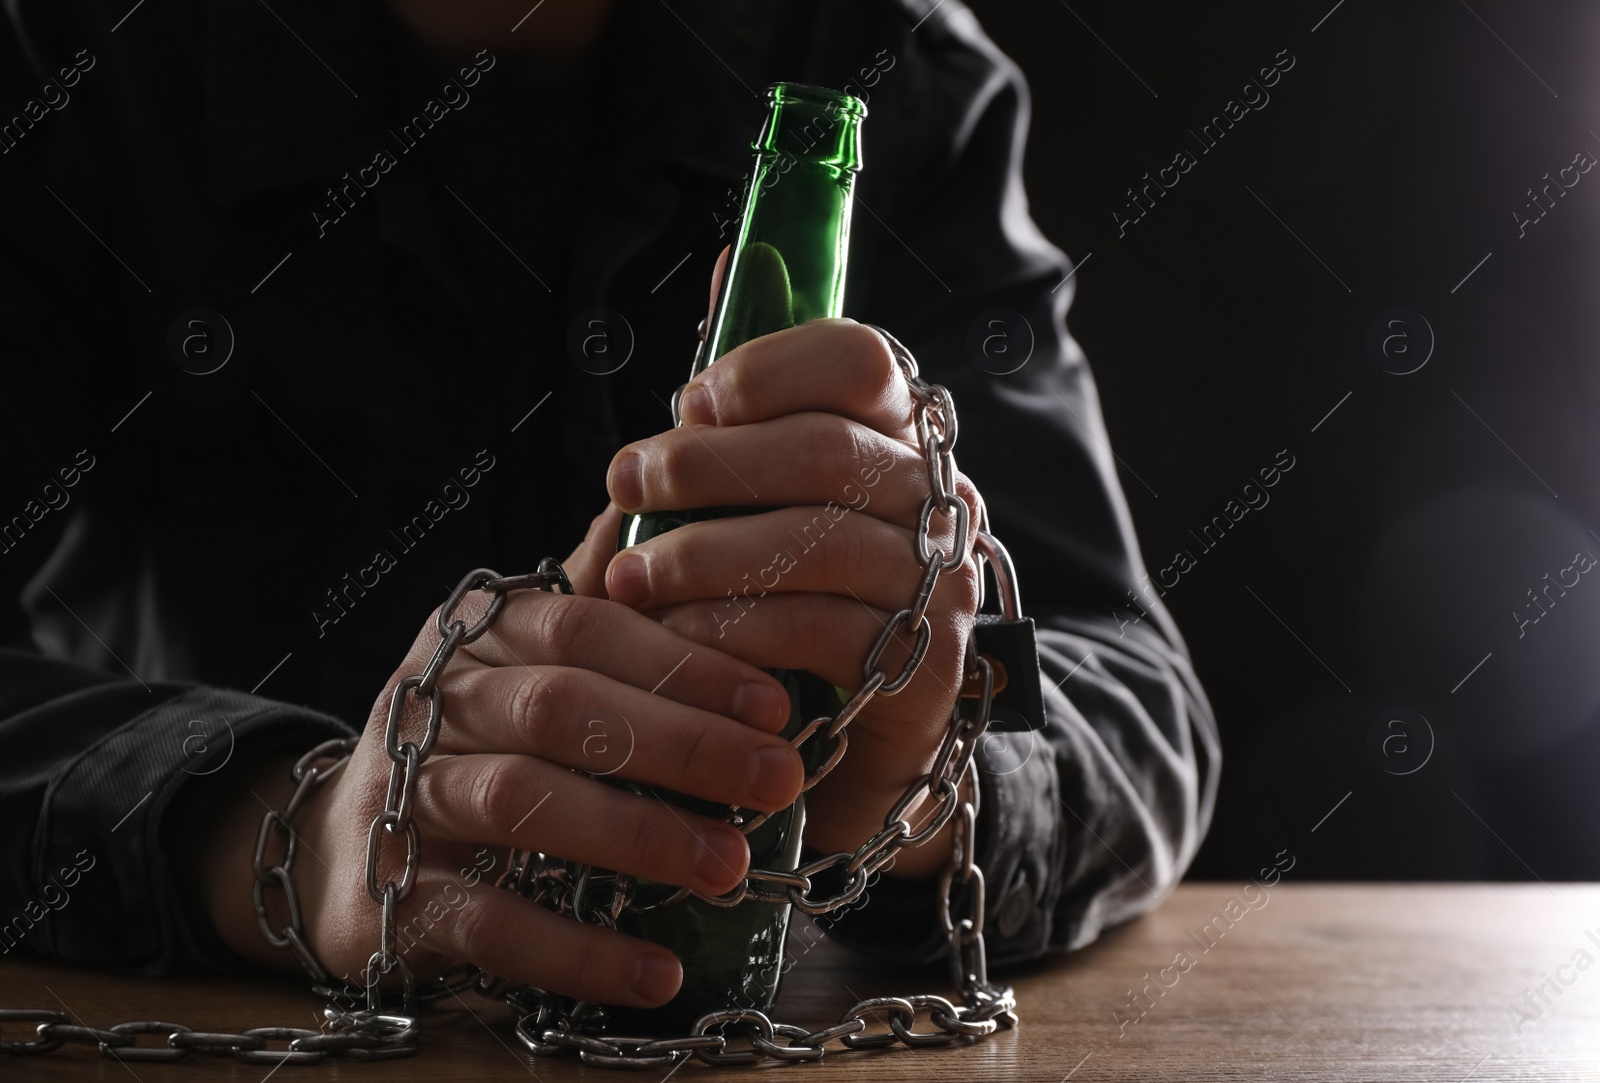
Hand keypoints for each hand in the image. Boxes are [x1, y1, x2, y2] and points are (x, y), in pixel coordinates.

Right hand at [202, 516, 805, 1008]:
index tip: (776, 704)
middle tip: (778, 782)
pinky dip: (574, 950)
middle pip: (560, 707)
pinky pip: (485, 920)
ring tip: (729, 871)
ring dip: (636, 836)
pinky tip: (656, 971)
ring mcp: (403, 796)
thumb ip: (593, 601)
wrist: (335, 851)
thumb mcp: (520, 661)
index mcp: (479, 634)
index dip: (683, 663)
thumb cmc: (471, 743)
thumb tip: (662, 507)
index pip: (585, 627)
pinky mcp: (389, 897)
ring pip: (520, 800)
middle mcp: (434, 701)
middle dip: (681, 743)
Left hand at [602, 250, 985, 878]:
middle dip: (707, 466)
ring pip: (818, 542)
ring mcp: (947, 581)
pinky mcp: (932, 663)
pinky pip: (822, 629)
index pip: (862, 361)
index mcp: (903, 436)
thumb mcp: (768, 493)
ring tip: (628, 575)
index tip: (692, 400)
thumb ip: (756, 397)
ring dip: (704, 555)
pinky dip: (735, 628)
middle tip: (625, 482)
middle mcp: (941, 497)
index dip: (771, 368)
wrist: (850, 734)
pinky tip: (676, 634)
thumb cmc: (792, 593)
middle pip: (826, 451)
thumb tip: (736, 259)